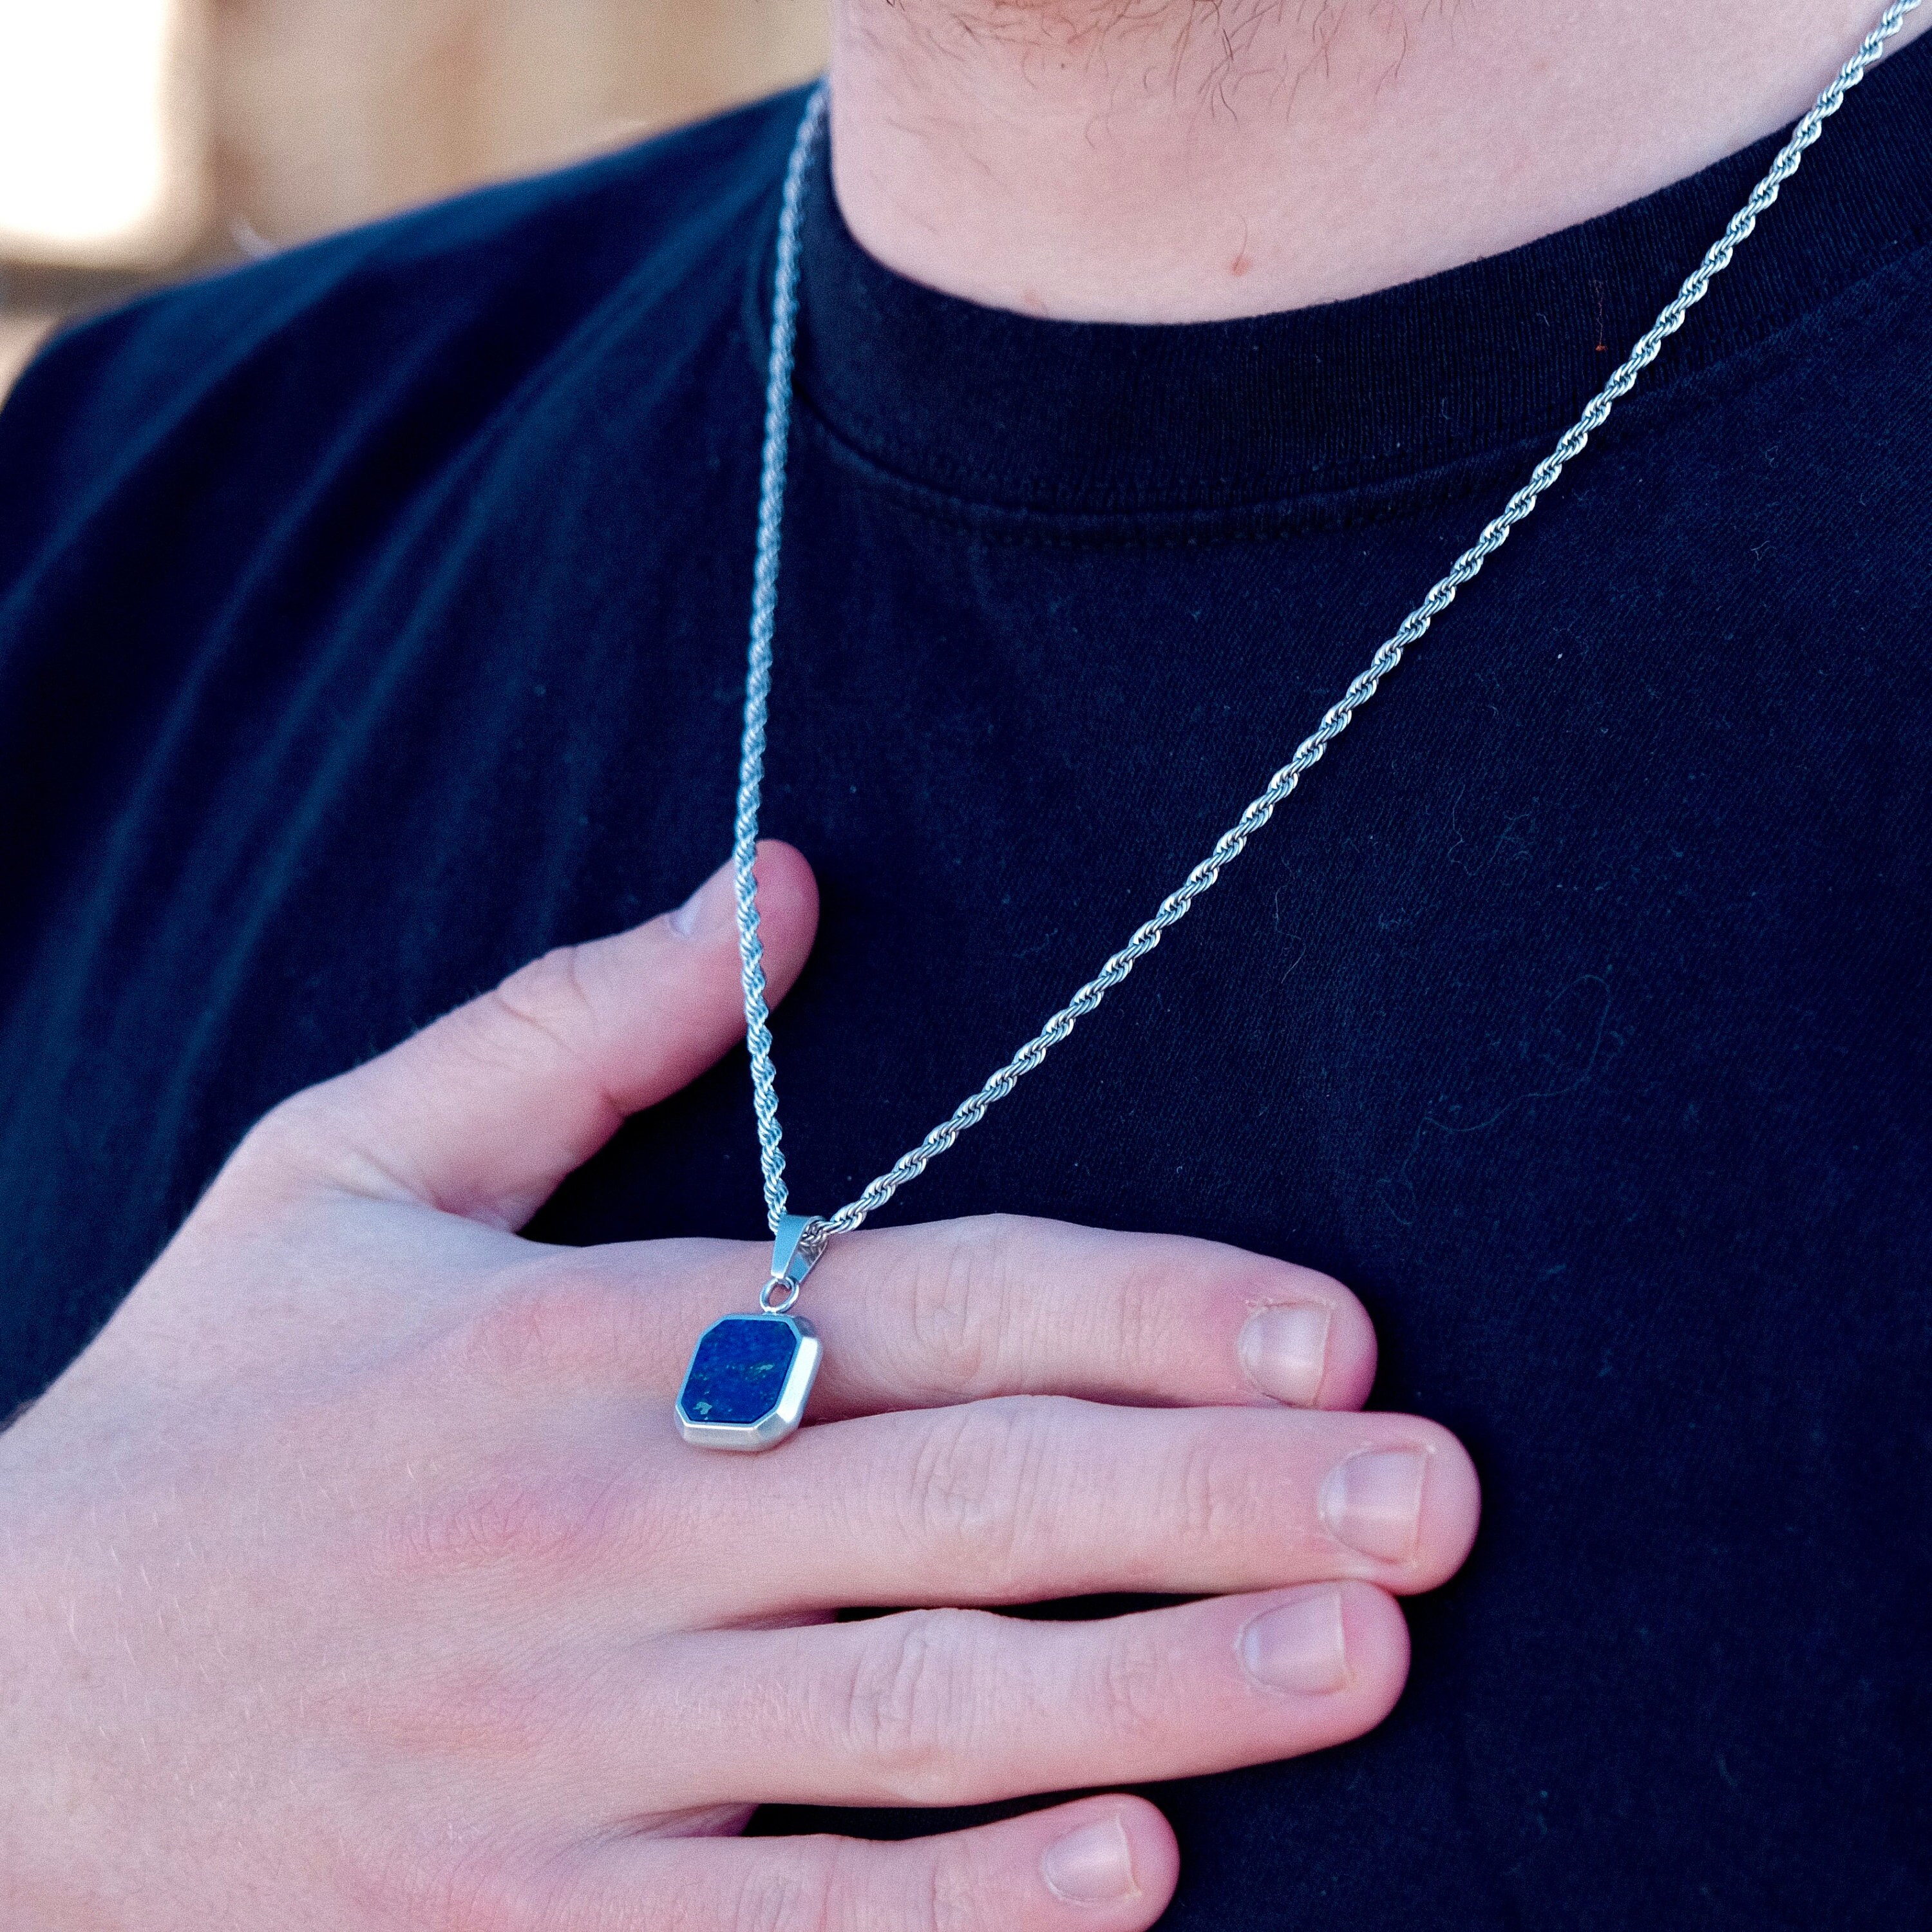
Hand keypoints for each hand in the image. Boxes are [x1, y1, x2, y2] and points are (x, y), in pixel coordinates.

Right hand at [0, 844, 1478, 1931]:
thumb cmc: (198, 1415)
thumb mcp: (341, 1167)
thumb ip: (576, 1020)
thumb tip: (781, 880)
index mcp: (587, 1339)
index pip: (918, 1302)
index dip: (1134, 1304)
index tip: (1331, 1324)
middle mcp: (608, 1540)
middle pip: (966, 1507)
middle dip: (1216, 1499)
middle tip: (1440, 1500)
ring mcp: (577, 1756)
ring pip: (917, 1723)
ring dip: (1157, 1691)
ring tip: (1366, 1663)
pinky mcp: (533, 1928)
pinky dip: (968, 1916)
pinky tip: (1142, 1877)